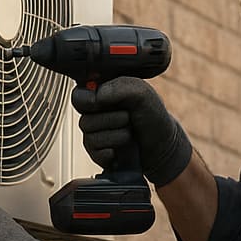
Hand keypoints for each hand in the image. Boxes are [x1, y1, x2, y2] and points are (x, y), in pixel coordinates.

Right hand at [71, 76, 191, 186]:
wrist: (162, 145)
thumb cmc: (152, 116)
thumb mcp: (142, 93)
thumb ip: (119, 88)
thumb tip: (96, 96)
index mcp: (102, 95)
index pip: (78, 96)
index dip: (87, 100)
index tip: (99, 103)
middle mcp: (95, 114)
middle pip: (84, 119)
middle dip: (110, 120)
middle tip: (127, 117)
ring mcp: (94, 135)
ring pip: (91, 137)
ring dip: (117, 135)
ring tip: (129, 132)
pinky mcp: (97, 153)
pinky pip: (96, 152)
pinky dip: (113, 149)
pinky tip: (123, 147)